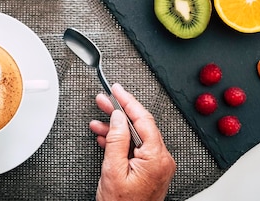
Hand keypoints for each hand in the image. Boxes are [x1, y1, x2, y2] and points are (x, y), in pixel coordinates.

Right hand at [90, 83, 175, 200]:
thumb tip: (119, 116)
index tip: (116, 89)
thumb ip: (117, 139)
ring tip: (98, 120)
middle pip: (140, 125)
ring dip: (117, 127)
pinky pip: (136, 148)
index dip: (128, 101)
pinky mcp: (151, 169)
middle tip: (102, 100)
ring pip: (136, 136)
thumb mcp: (113, 170)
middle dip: (120, 111)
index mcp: (156, 158)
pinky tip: (106, 136)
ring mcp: (157, 165)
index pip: (143, 119)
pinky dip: (121, 141)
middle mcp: (161, 159)